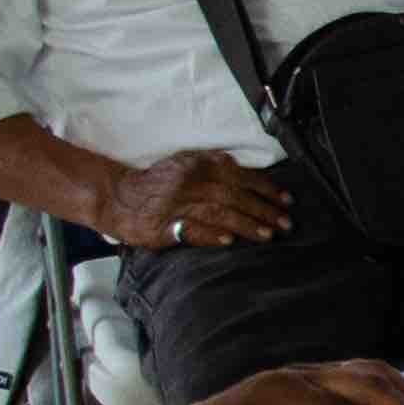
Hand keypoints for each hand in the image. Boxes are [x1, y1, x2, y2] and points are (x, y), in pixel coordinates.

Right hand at [103, 152, 287, 250]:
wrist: (118, 196)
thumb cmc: (157, 182)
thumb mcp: (185, 162)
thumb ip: (214, 164)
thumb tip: (247, 171)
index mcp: (198, 165)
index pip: (240, 176)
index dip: (266, 189)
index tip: (286, 201)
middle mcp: (189, 183)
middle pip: (234, 196)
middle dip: (264, 211)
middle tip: (286, 223)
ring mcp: (175, 205)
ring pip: (218, 213)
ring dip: (246, 225)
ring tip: (267, 235)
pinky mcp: (162, 227)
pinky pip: (190, 230)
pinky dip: (211, 235)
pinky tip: (229, 242)